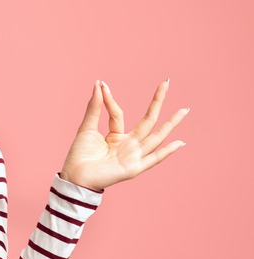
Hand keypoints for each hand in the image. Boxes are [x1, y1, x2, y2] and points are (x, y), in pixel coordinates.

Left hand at [60, 79, 188, 190]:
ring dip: (171, 123)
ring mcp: (133, 156)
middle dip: (157, 102)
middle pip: (148, 120)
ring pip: (156, 137)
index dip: (110, 99)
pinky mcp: (134, 168)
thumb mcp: (87, 127)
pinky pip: (153, 159)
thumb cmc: (79, 155)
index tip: (102, 85)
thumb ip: (94, 107)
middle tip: (167, 83)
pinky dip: (166, 152)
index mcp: (116, 136)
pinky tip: (180, 142)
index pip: (118, 113)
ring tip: (184, 110)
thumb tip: (99, 84)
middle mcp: (128, 145)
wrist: (74, 176)